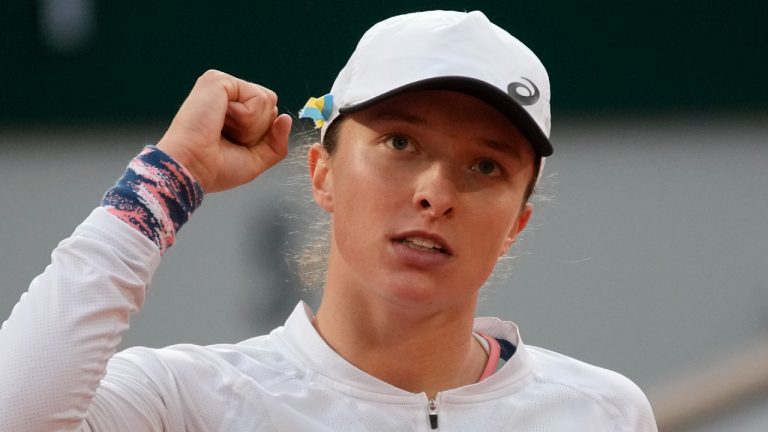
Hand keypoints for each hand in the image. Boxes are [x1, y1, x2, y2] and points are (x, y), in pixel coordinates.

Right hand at [157, 70, 291, 192]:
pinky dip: (246, 117)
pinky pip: (257, 97)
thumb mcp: (256, 159)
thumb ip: (277, 142)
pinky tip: (221, 120)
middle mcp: (226, 94)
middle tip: (227, 137)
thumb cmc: (216, 168)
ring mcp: (221, 85)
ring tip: (223, 129)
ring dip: (252, 125)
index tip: (232, 145)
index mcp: (232, 110)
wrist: (191, 169)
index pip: (269, 113)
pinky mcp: (218, 80)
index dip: (260, 135)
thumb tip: (286, 118)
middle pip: (271, 104)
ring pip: (267, 100)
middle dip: (258, 129)